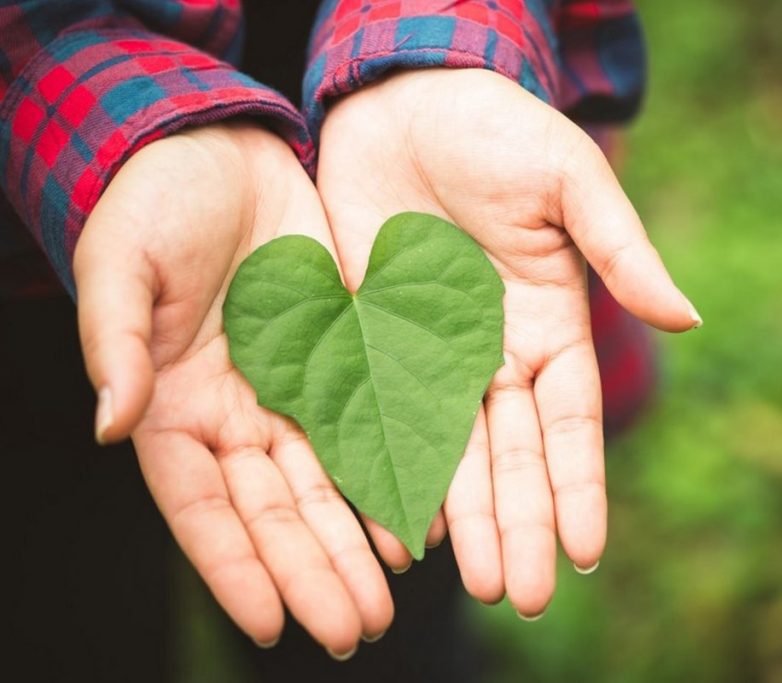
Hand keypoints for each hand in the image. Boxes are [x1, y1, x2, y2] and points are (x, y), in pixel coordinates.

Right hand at [73, 123, 391, 654]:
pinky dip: (391, 475)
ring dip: (357, 542)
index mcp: (176, 405)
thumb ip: (117, 341)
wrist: (221, 151)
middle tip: (355, 629)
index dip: (234, 564)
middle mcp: (238, 414)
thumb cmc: (154, 204)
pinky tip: (418, 521)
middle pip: (277, 510)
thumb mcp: (125, 263)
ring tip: (390, 597)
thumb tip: (111, 421)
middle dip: (314, 569)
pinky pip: (370, 428)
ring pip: (329, 484)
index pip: (205, 505)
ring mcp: (294, 390)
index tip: (270, 622)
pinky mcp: (344, 357)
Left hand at [317, 69, 699, 616]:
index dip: (578, 483)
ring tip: (478, 584)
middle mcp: (493, 355)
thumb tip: (687, 319)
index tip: (588, 548)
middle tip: (527, 595)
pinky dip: (390, 472)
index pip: (567, 422)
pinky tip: (399, 529)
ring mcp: (430, 356)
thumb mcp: (568, 183)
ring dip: (464, 520)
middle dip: (521, 524)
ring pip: (450, 455)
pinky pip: (380, 419)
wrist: (403, 100)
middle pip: (510, 456)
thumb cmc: (497, 131)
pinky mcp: (371, 345)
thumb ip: (620, 251)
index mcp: (548, 324)